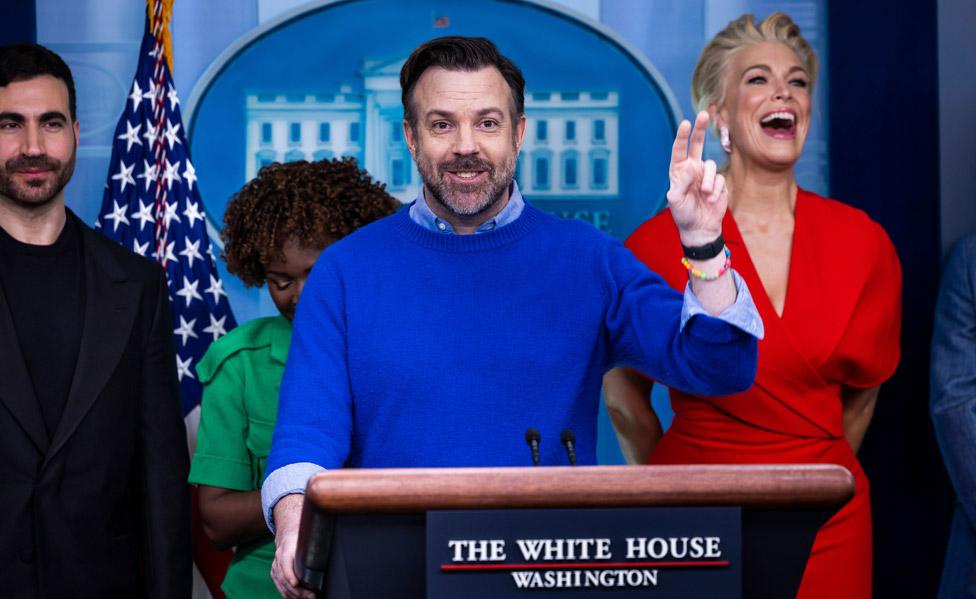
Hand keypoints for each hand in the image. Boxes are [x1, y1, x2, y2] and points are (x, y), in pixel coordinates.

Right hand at [270, 494, 314, 598]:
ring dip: (295, 595)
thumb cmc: (302, 534)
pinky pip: (280, 586)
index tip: (296, 583)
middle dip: (298, 590)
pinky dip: (288, 594)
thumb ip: (317, 539)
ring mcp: (276, 566)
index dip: (290, 574)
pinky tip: (298, 598)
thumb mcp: (308, 534)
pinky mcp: (275, 572)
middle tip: (312, 596)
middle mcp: (279, 557)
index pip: (286, 563)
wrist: (288, 534)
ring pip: (282, 584)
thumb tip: (333, 541)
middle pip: (285, 578)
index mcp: (288, 547)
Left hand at [667, 111, 727, 245]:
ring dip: (709, 181)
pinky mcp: (719, 183)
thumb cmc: (683, 214)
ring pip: (711, 166)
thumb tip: (693, 166)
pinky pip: (720, 180)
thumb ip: (683, 182)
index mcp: (678, 171)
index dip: (682, 137)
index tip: (685, 123)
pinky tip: (711, 200)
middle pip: (697, 145)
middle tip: (703, 114)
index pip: (679, 150)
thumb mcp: (676, 199)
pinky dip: (715, 190)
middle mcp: (692, 169)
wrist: (700, 228)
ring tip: (705, 195)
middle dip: (700, 129)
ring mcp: (706, 175)